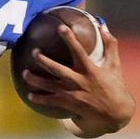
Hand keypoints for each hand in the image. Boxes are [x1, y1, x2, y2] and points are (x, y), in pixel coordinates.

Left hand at [22, 23, 135, 137]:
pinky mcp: (68, 104)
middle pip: (57, 69)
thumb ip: (110, 45)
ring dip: (35, 80)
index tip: (61, 28)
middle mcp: (79, 81)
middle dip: (43, 60)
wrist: (115, 112)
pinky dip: (39, 98)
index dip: (70, 39)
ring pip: (49, 86)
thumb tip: (103, 26)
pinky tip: (30, 95)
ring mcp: (72, 93)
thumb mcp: (114, 65)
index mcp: (90, 69)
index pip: (79, 51)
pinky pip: (50, 101)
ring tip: (24, 73)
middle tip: (34, 52)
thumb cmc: (115, 86)